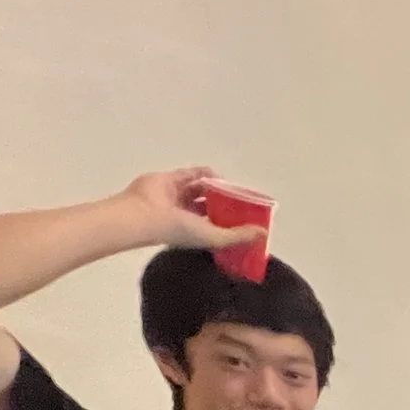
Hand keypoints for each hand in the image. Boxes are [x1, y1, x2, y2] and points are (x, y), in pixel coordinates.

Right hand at [119, 167, 260, 252]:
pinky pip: (190, 174)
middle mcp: (187, 214)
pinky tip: (216, 174)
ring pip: (200, 189)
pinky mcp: (171, 180)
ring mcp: (178, 196)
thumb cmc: (178, 229)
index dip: (232, 221)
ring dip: (214, 187)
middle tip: (241, 198)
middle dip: (224, 202)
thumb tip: (263, 234)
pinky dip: (203, 173)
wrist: (145, 214)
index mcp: (196, 231)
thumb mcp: (214, 236)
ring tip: (229, 186)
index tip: (247, 216)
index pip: (217, 225)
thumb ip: (238, 235)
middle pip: (210, 206)